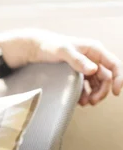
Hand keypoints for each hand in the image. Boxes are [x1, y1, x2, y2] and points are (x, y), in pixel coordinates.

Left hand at [0, 29, 122, 105]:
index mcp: (94, 50)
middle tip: (93, 102)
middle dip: (102, 91)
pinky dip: (85, 93)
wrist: (36, 48)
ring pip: (97, 83)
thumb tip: (93, 70)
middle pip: (106, 77)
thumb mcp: (63, 51)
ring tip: (86, 103)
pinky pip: (86, 85)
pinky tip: (80, 100)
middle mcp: (93, 58)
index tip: (116, 92)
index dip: (119, 78)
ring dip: (94, 94)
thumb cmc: (50, 45)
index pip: (114, 64)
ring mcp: (86, 66)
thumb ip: (78, 60)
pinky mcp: (77, 73)